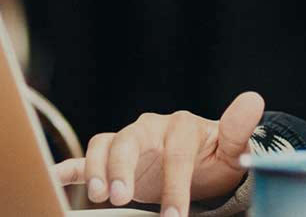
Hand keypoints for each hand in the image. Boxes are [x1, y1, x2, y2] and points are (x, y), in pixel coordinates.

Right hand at [52, 91, 264, 216]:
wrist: (200, 162)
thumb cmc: (216, 158)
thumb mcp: (230, 148)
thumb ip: (238, 128)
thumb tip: (253, 100)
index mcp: (178, 126)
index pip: (174, 153)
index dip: (173, 185)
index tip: (174, 215)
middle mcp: (147, 129)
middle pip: (127, 141)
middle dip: (122, 170)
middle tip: (121, 199)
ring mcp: (126, 142)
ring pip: (102, 146)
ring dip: (96, 170)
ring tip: (99, 197)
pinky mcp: (111, 159)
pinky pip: (83, 159)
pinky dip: (67, 167)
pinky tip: (52, 177)